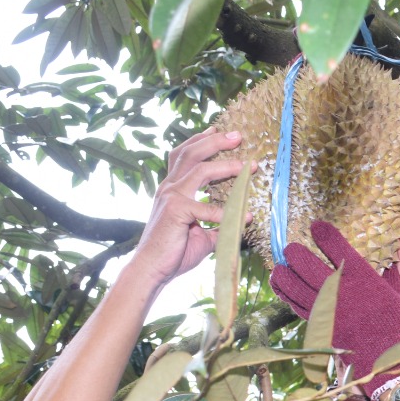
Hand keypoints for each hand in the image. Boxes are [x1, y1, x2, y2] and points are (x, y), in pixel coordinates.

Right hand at [125, 128, 249, 290]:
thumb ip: (218, 224)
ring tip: (247, 165)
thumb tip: (239, 221)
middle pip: (191, 152)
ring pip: (200, 169)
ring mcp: (170, 196)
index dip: (200, 140)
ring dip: (226, 165)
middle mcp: (169, 187)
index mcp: (172, 188)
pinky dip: (227, 212)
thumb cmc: (174, 253)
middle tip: (237, 135)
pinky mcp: (175, 211)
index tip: (217, 130)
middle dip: (215, 140)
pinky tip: (246, 217)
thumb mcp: (201, 234)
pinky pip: (206, 207)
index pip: (183, 155)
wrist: (152, 270)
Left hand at [271, 221, 399, 396]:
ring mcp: (327, 311)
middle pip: (305, 264)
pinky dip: (286, 295)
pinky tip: (282, 288)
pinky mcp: (320, 327)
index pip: (336, 247)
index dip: (323, 233)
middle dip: (295, 253)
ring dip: (283, 274)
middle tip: (292, 248)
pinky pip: (297, 307)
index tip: (317, 226)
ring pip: (294, 286)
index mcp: (362, 278)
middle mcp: (340, 291)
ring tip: (280, 267)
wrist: (393, 366)